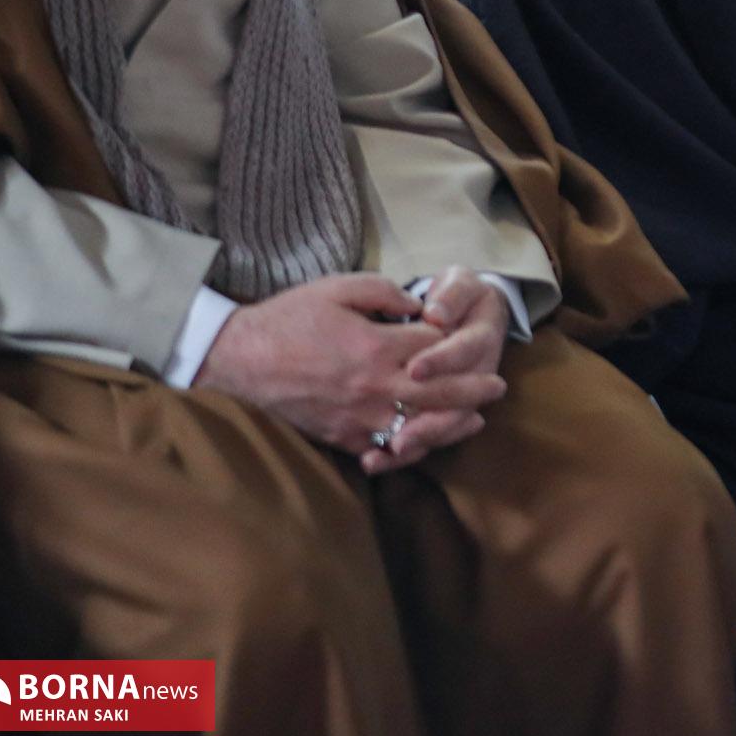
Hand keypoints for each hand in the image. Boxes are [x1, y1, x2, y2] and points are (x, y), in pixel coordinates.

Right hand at [197, 275, 494, 468]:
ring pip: (417, 427)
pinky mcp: (339, 435)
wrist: (237, 358)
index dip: (457, 342)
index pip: (436, 348)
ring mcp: (356, 416)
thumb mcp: (340, 288)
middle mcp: (372, 386)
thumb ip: (387, 292)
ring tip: (474, 419)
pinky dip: (406, 447)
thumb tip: (420, 305)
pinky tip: (423, 442)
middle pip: (440, 394)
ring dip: (450, 424)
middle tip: (497, 388)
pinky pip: (381, 447)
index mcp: (377, 346)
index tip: (472, 338)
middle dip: (473, 390)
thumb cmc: (289, 317)